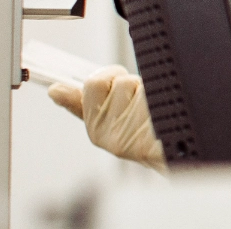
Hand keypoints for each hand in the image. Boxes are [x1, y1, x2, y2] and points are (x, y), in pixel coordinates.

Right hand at [46, 65, 166, 170]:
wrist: (176, 154)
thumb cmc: (140, 134)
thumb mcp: (108, 121)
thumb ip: (81, 104)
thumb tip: (55, 90)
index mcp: (97, 129)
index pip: (93, 83)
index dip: (108, 76)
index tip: (114, 83)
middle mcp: (113, 134)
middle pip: (120, 80)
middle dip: (129, 82)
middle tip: (138, 100)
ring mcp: (136, 132)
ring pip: (140, 85)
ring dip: (147, 90)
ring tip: (152, 110)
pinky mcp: (158, 127)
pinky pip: (157, 93)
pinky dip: (163, 96)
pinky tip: (164, 114)